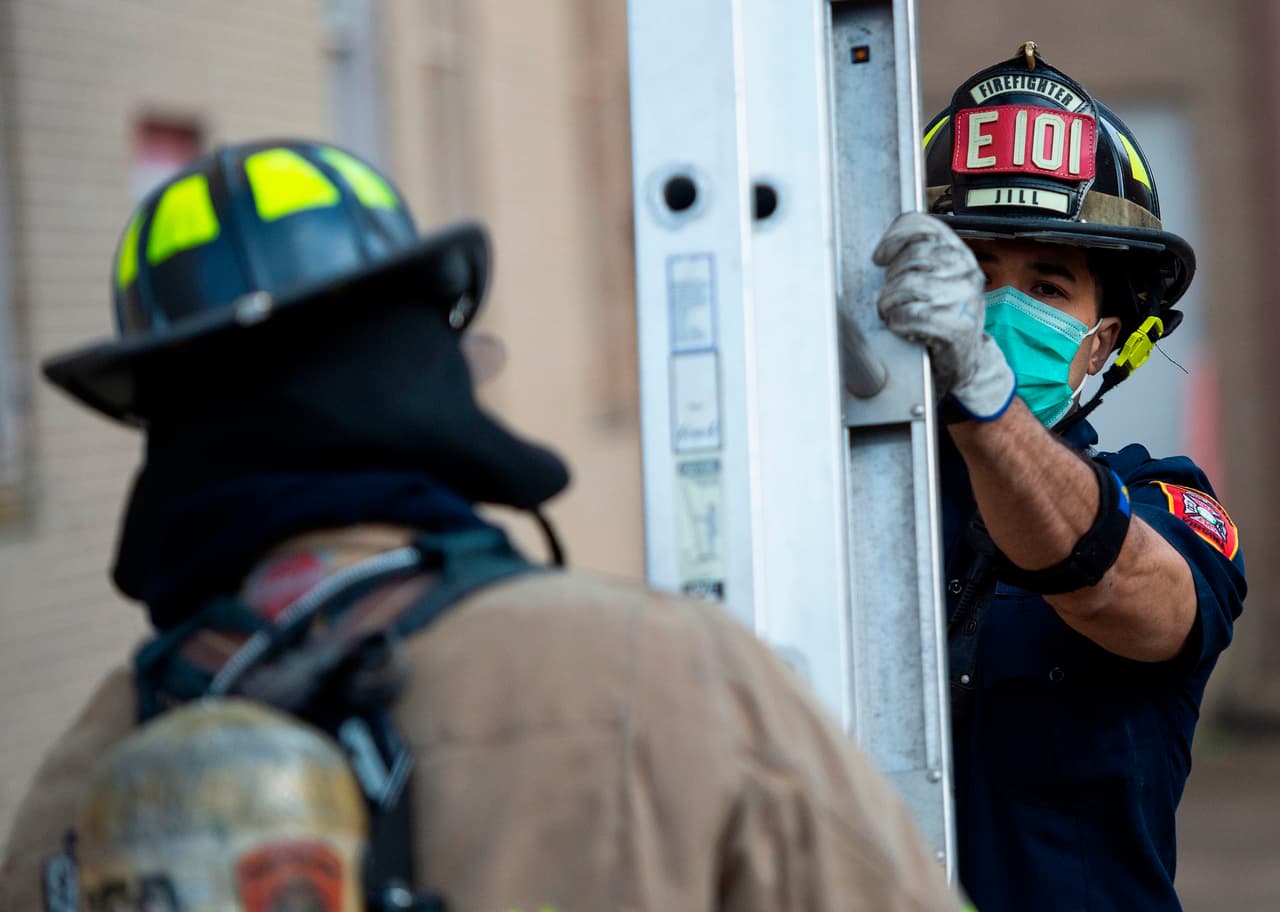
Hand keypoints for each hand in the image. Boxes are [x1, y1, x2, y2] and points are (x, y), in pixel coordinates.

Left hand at [872, 212, 1014, 419]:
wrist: (965, 363)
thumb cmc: (944, 319)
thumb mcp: (938, 281)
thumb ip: (920, 260)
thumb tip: (886, 249)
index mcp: (960, 255)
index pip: (924, 227)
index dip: (894, 238)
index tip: (879, 257)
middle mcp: (966, 272)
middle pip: (911, 259)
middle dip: (890, 281)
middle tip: (889, 299)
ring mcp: (964, 299)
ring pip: (907, 287)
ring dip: (889, 304)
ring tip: (893, 314)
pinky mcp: (955, 327)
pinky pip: (910, 315)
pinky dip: (898, 323)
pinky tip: (902, 327)